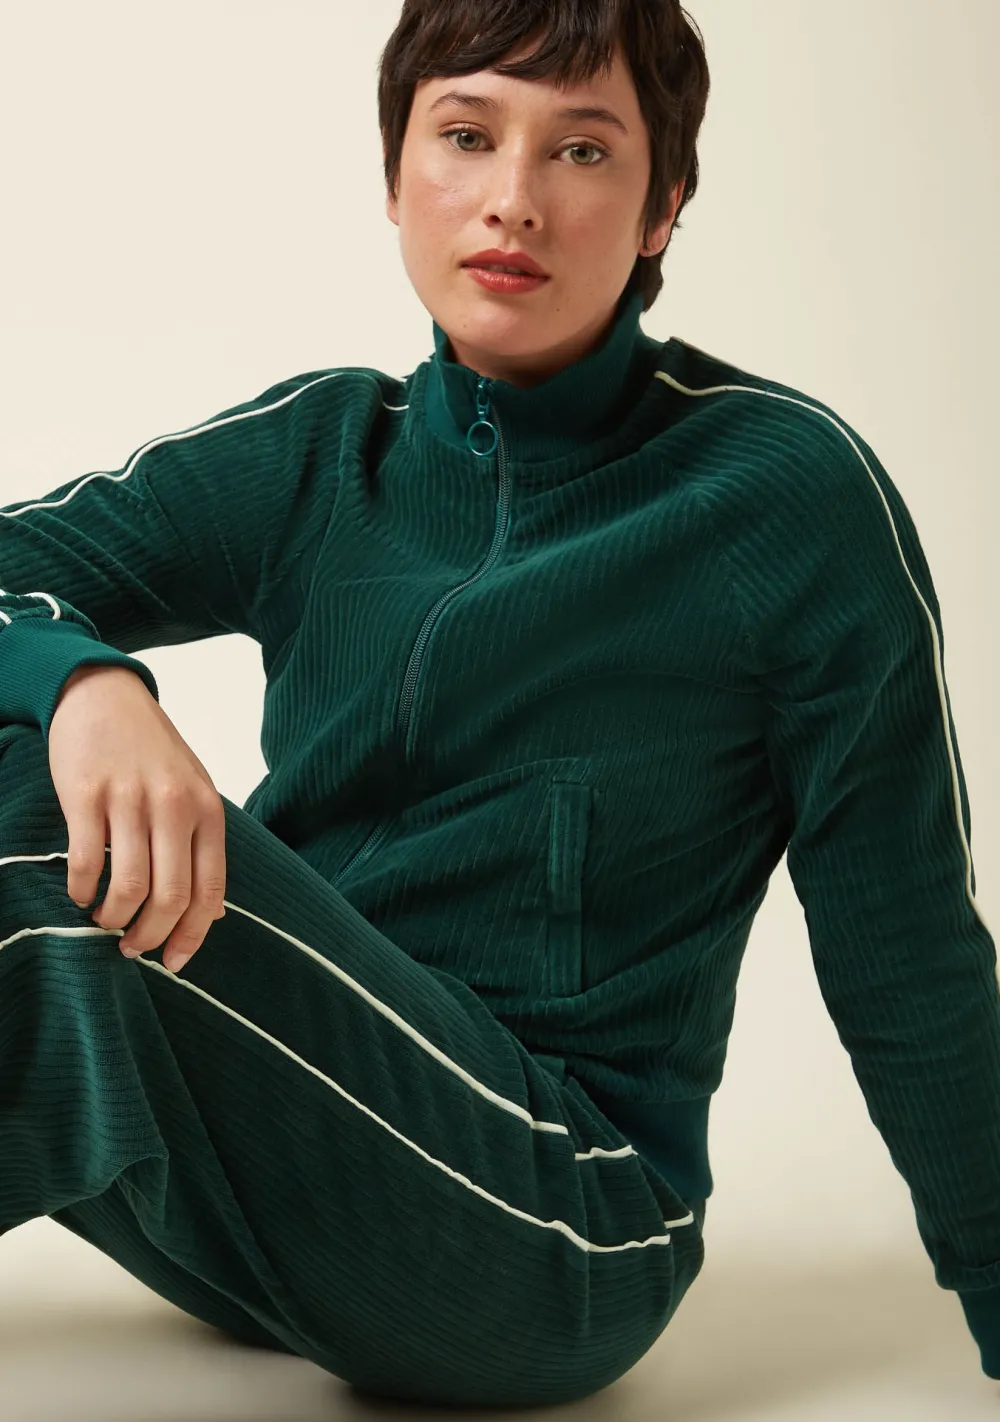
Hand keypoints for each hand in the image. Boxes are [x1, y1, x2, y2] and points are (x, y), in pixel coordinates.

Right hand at [48, 664, 226, 970]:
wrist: (105, 695)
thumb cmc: (152, 751)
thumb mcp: (193, 790)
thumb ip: (202, 845)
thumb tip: (210, 914)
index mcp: (207, 811)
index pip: (209, 891)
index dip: (191, 936)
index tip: (174, 962)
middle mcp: (175, 807)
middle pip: (170, 897)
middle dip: (150, 936)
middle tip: (132, 948)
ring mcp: (131, 800)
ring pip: (129, 887)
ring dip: (113, 918)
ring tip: (104, 921)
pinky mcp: (87, 795)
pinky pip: (87, 861)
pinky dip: (81, 890)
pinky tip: (79, 894)